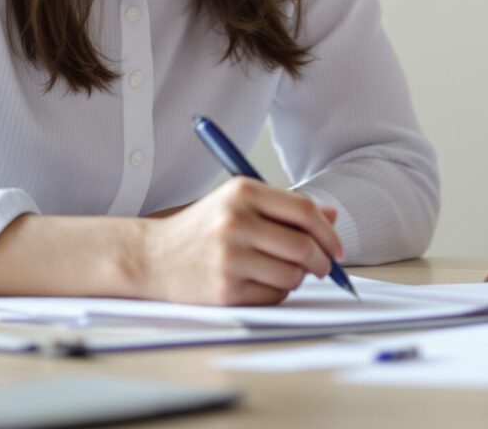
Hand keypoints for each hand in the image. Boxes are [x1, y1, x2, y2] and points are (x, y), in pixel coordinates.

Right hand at [135, 179, 343, 305]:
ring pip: (293, 275)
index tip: (336, 248)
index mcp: (243, 192)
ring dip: (297, 278)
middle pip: (304, 246)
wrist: (151, 256)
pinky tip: (260, 283)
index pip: (304, 212)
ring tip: (283, 272)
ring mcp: (230, 257)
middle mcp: (236, 221)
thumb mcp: (238, 203)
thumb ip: (285, 208)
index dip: (329, 233)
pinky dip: (276, 292)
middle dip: (322, 261)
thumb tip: (332, 217)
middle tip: (323, 267)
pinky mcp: (225, 289)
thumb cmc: (200, 229)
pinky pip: (273, 295)